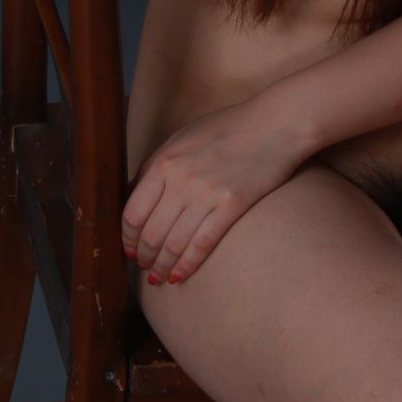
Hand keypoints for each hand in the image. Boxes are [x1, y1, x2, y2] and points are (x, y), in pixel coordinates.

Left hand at [120, 93, 309, 285]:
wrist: (273, 125)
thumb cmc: (226, 128)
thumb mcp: (181, 139)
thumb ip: (156, 166)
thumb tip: (134, 196)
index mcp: (163, 163)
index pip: (132, 212)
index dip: (127, 237)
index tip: (128, 248)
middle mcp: (180, 180)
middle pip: (150, 232)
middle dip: (144, 256)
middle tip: (143, 267)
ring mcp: (206, 194)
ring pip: (173, 244)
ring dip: (162, 266)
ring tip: (158, 277)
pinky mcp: (232, 206)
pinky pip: (202, 244)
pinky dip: (187, 265)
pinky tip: (179, 277)